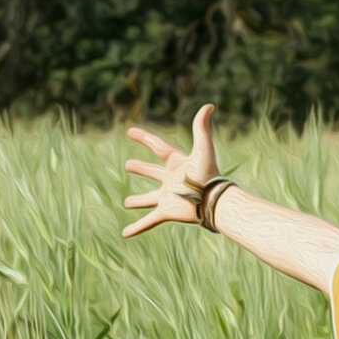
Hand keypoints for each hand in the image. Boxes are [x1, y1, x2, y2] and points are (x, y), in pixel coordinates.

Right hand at [122, 104, 219, 237]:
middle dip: (141, 168)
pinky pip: (148, 221)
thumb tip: (209, 105)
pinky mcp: (167, 211)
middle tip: (128, 165)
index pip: (159, 147)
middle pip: (153, 172)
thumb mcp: (203, 149)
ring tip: (127, 203)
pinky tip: (125, 234)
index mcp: (177, 163)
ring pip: (149, 199)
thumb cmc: (209, 175)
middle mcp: (171, 180)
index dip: (144, 138)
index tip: (130, 131)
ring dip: (139, 201)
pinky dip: (137, 228)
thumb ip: (202, 127)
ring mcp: (168, 196)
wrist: (213, 201)